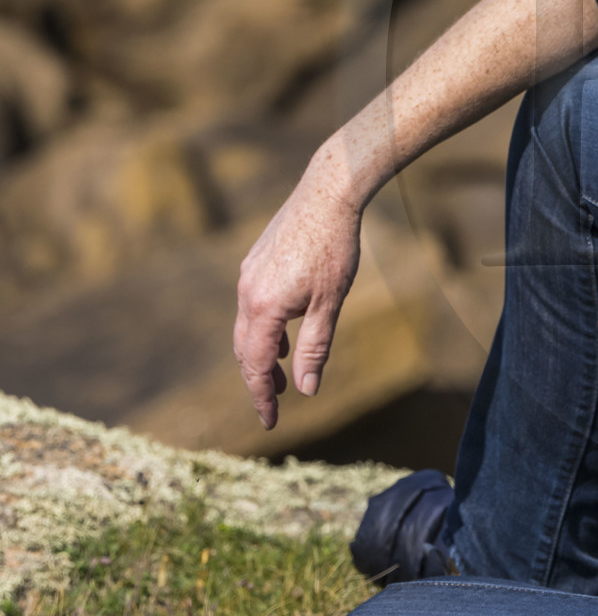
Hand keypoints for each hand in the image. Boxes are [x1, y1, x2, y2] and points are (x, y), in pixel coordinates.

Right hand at [233, 159, 362, 428]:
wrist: (326, 193)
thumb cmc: (335, 248)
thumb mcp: (330, 304)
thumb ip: (314, 349)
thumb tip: (306, 390)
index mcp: (263, 307)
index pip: (255, 365)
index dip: (262, 396)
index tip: (270, 421)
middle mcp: (247, 292)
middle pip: (244, 349)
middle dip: (258, 379)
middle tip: (275, 404)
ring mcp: (247, 275)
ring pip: (247, 326)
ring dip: (261, 354)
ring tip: (281, 373)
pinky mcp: (254, 262)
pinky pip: (251, 305)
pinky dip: (263, 328)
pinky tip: (282, 334)